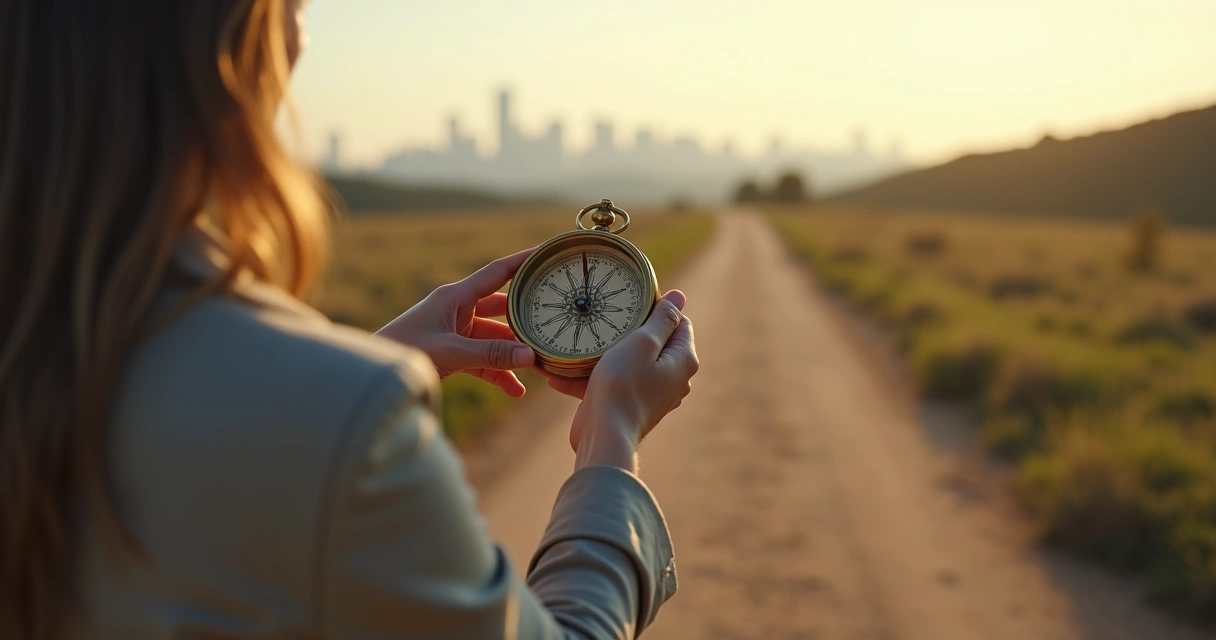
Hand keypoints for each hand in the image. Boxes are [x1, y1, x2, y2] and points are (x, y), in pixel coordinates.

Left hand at [376, 248, 535, 396]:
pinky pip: (483, 359)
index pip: (498, 272)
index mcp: (455, 296)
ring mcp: (455, 331)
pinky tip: (515, 390)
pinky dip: (498, 372)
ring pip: (495, 338)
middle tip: (552, 325)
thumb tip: (530, 356)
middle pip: (502, 308)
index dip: (524, 261)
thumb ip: (491, 354)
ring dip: (513, 354)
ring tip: (537, 369)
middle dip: (526, 320)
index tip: (548, 253)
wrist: (374, 377)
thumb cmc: (404, 352)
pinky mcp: (451, 352)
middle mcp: (457, 309)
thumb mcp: (451, 352)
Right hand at [536, 290, 698, 469]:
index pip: (678, 323)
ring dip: (600, 355)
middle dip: (627, 330)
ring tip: (577, 342)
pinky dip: (587, 379)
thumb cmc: (624, 386)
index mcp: (682, 360)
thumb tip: (678, 297)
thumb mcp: (643, 343)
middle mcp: (671, 378)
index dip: (656, 309)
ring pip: (626, 362)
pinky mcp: (626, 405)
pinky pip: (609, 384)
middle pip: (652, 342)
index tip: (631, 302)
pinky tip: (557, 373)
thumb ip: (661, 319)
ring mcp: (649, 393)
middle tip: (603, 318)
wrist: (605, 436)